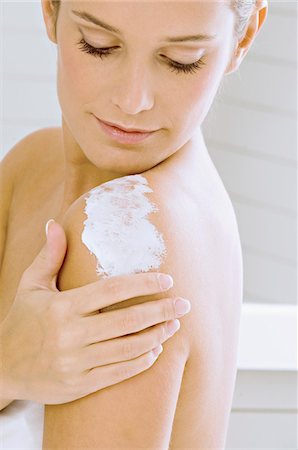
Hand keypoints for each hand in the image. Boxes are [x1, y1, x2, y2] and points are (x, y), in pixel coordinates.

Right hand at [0, 220, 190, 404]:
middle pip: (127, 321)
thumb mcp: (31, 285)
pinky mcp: (78, 385)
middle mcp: (70, 335)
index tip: (167, 279)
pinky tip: (155, 350)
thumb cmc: (21, 320)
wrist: (1, 367)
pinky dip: (141, 361)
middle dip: (161, 310)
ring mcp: (75, 363)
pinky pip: (118, 374)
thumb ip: (49, 255)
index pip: (112, 289)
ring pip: (128, 349)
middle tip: (184, 304)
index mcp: (62, 307)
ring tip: (174, 325)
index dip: (144, 283)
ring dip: (157, 336)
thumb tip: (54, 223)